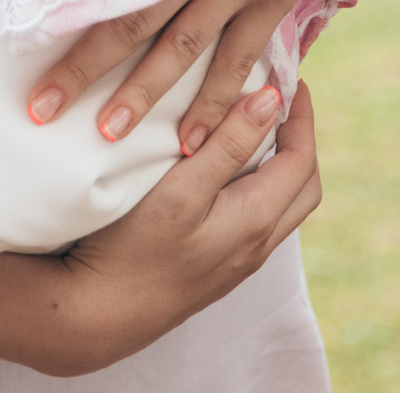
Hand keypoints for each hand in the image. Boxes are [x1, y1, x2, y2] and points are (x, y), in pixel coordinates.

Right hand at [40, 81, 322, 374]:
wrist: (96, 319)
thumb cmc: (131, 250)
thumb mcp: (181, 189)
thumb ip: (228, 145)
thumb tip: (271, 100)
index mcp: (255, 221)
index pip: (301, 161)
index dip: (302, 117)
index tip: (291, 80)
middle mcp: (256, 247)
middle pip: (303, 187)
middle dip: (301, 141)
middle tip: (281, 102)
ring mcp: (237, 263)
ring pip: (282, 208)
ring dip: (281, 165)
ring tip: (256, 128)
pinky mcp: (216, 271)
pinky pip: (258, 222)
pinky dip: (260, 187)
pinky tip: (228, 173)